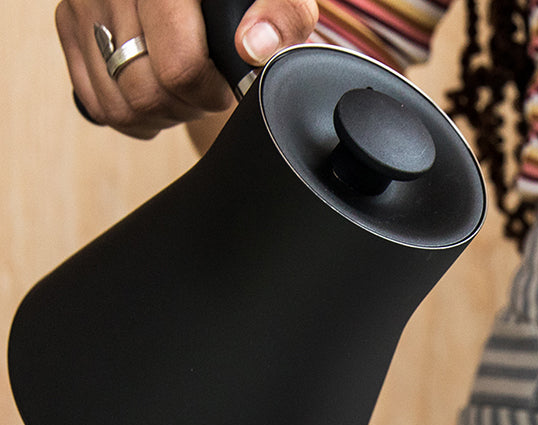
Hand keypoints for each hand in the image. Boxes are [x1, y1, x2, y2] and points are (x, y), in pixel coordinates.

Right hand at [58, 0, 318, 138]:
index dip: (211, 92)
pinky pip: (96, 102)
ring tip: (184, 88)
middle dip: (186, 106)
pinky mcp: (68, 21)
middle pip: (145, 93)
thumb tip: (253, 49)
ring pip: (119, 106)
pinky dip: (133, 115)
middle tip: (207, 89)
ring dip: (160, 114)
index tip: (226, 84)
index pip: (179, 69)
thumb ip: (282, 14)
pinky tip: (159, 93)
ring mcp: (84, 2)